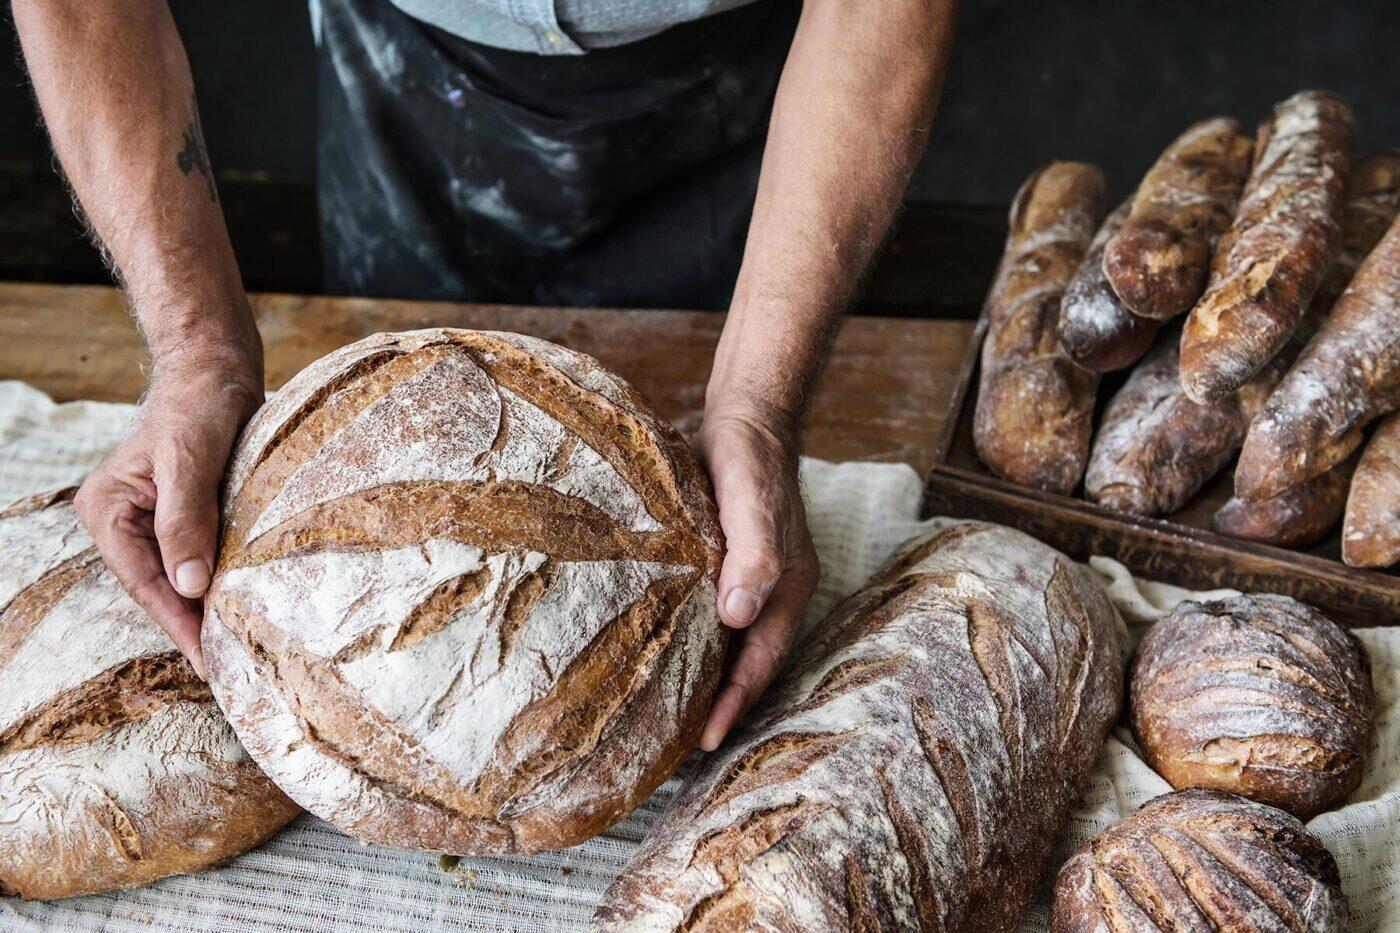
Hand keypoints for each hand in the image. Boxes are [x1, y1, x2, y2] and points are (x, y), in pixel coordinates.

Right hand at [74, 354, 260, 676]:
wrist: (216, 367)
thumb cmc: (199, 403)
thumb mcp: (191, 459)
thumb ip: (186, 520)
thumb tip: (190, 585)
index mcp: (107, 509)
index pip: (144, 581)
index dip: (177, 622)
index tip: (207, 657)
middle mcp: (120, 519)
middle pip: (158, 586)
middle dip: (192, 622)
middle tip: (231, 663)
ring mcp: (148, 519)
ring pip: (178, 576)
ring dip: (205, 605)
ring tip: (238, 644)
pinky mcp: (180, 514)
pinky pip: (195, 556)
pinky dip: (215, 579)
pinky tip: (239, 602)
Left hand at [695, 407, 819, 750]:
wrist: (743, 419)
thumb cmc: (750, 460)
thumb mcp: (753, 502)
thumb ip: (753, 554)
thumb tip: (738, 614)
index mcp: (789, 588)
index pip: (761, 658)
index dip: (735, 700)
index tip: (704, 739)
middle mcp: (771, 593)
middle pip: (747, 661)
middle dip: (720, 702)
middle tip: (678, 746)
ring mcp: (747, 581)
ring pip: (725, 643)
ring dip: (703, 677)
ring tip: (666, 715)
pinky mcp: (719, 566)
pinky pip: (705, 615)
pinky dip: (688, 641)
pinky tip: (657, 653)